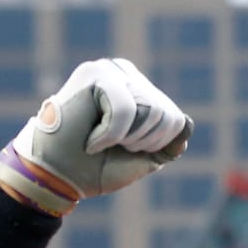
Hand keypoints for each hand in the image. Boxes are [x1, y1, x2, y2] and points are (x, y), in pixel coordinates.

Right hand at [0, 58, 192, 215]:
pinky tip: (91, 137)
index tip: (125, 148)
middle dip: (142, 142)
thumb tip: (188, 123)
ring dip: (126, 138)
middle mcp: (128, 75)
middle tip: (111, 145)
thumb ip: (170, 143)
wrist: (59, 176)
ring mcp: (112, 71)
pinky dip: (110, 134)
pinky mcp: (96, 74)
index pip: (177, 120)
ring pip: (150, 112)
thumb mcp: (145, 158)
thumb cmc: (98, 166)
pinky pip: (126, 111)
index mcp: (142, 91)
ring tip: (100, 139)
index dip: (156, 146)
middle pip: (167, 116)